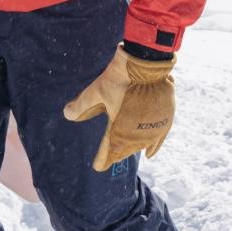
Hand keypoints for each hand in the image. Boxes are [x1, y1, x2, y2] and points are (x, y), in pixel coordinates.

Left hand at [63, 47, 174, 170]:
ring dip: (132, 148)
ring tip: (125, 150)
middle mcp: (136, 135)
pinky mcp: (165, 120)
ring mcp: (152, 128)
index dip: (101, 160)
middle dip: (116, 153)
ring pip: (140, 145)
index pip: (107, 153)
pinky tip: (149, 154)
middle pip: (124, 150)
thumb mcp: (96, 91)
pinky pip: (158, 139)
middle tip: (110, 156)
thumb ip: (81, 105)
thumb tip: (66, 114)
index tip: (97, 166)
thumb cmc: (120, 78)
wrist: (147, 64)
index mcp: (118, 131)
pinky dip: (153, 146)